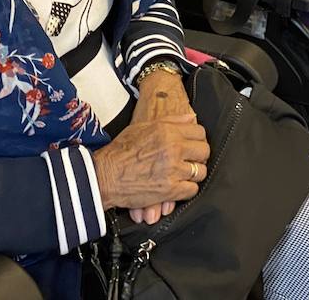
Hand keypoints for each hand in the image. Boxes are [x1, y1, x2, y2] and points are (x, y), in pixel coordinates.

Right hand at [128, 70, 193, 223]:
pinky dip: (187, 190)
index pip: (199, 132)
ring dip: (194, 174)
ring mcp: (173, 170)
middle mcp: (174, 149)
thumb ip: (171, 121)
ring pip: (200, 172)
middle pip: (203, 152)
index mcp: (168, 131)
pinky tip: (178, 187)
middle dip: (199, 156)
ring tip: (184, 174)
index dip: (197, 139)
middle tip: (191, 161)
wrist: (104, 175)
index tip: (193, 145)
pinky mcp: (170, 190)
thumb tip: (191, 117)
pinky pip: (192, 190)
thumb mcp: (143, 126)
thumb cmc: (120, 150)